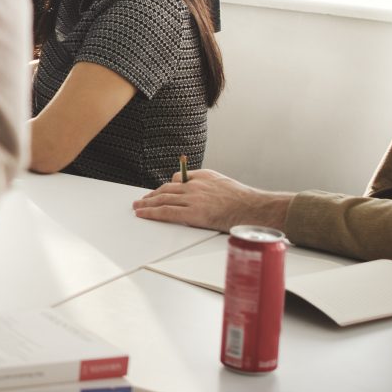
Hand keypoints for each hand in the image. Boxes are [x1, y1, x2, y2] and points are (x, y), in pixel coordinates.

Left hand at [132, 169, 285, 229]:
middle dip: (152, 195)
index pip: (177, 180)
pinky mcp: (193, 213)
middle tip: (141, 200)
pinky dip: (151, 213)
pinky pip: (167, 212)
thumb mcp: (222, 182)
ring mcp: (193, 199)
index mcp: (203, 177)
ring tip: (138, 207)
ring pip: (163, 199)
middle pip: (166, 189)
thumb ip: (204, 183)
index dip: (165, 188)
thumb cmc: (243, 200)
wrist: (254, 208)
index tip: (158, 192)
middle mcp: (195, 186)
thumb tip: (186, 186)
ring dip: (147, 203)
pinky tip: (142, 214)